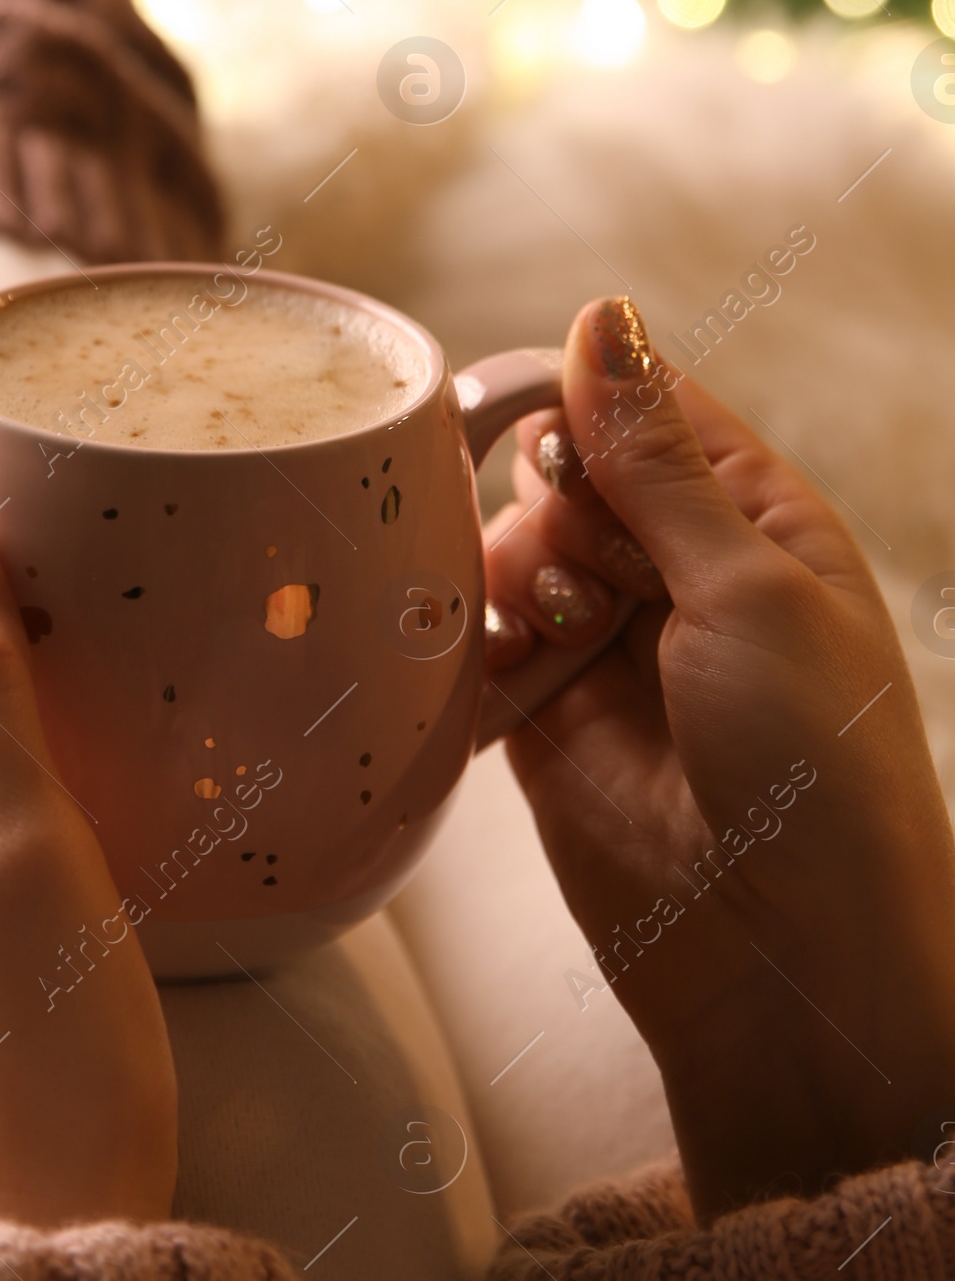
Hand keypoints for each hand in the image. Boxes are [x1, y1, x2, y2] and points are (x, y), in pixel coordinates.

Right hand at [482, 296, 954, 1219]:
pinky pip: (476, 648)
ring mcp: (607, 652)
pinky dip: (465, 644)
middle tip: (585, 577)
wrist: (783, 966)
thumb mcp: (750, 588)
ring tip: (551, 638)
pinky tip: (490, 664)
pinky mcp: (540, 726)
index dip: (583, 403)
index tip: (519, 414)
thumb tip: (603, 315)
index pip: (650, 413)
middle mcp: (680, 578)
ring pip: (511, 556)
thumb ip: (654, 460)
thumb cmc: (814, 768)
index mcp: (760, 524)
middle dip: (549, 504)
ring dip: (509, 578)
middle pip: (567, 477)